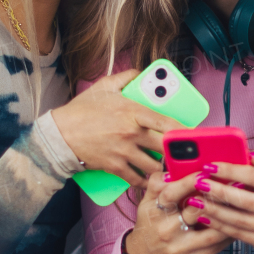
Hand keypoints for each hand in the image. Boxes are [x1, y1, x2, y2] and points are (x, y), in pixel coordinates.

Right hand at [51, 72, 179, 184]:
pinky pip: (137, 179)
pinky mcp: (115, 167)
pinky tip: (151, 180)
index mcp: (132, 112)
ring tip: (168, 166)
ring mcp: (123, 152)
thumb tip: (139, 72)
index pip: (166, 122)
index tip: (193, 135)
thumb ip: (125, 77)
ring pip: (154, 166)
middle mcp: (131, 133)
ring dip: (162, 167)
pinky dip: (146, 181)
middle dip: (176, 152)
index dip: (183, 130)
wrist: (59, 135)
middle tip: (183, 153)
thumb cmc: (81, 110)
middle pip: (165, 147)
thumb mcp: (103, 87)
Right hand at [125, 167, 229, 253]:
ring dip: (230, 217)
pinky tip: (239, 223)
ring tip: (245, 203)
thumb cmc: (149, 225)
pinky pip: (215, 247)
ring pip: (211, 232)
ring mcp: (179, 248)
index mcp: (155, 211)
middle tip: (238, 184)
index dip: (189, 181)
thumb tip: (172, 168)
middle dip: (218, 197)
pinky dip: (229, 234)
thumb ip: (157, 183)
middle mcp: (166, 230)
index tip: (207, 171)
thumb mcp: (147, 203)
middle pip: (195, 211)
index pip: (171, 193)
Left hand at [189, 146, 253, 253]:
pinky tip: (204, 217)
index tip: (209, 166)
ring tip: (196, 202)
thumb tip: (251, 154)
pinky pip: (238, 234)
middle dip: (220, 192)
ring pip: (240, 221)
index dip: (230, 171)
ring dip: (215, 211)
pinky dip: (219, 226)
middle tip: (199, 184)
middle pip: (246, 201)